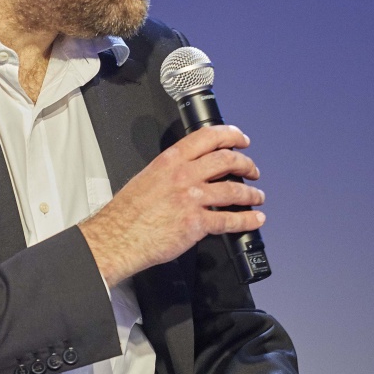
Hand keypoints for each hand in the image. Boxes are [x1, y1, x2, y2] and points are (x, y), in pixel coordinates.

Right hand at [78, 125, 264, 286]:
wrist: (117, 238)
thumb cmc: (126, 214)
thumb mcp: (146, 178)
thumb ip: (170, 172)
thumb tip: (190, 173)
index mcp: (170, 161)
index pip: (207, 137)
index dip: (230, 135)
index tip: (241, 139)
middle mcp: (183, 175)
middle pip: (227, 160)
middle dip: (246, 164)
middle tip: (252, 170)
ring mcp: (191, 199)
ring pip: (233, 190)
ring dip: (251, 194)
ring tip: (257, 197)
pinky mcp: (196, 223)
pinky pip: (229, 220)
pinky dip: (246, 220)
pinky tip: (254, 220)